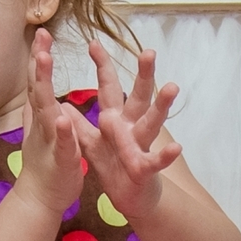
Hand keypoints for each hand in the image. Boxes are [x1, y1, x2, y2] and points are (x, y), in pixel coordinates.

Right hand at [16, 28, 84, 215]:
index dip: (38, 58)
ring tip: (44, 61)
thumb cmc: (43, 165)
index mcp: (43, 117)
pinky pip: (62, 142)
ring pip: (47, 109)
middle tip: (40, 38)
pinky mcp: (62, 158)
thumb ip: (34, 111)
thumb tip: (29, 91)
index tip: (41, 33)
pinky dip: (62, 130)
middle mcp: (43, 124)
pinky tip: (62, 116)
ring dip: (45, 85)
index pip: (38, 83)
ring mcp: (50, 140)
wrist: (40, 199)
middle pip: (39, 89)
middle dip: (39, 63)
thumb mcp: (38, 132)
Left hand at [74, 40, 181, 222]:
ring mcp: (141, 146)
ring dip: (162, 105)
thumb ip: (80, 125)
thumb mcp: (92, 144)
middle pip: (139, 97)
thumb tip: (63, 105)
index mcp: (116, 119)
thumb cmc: (114, 167)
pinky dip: (166, 155)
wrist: (130, 198)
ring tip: (172, 86)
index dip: (102, 66)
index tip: (93, 42)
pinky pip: (156, 161)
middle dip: (144, 75)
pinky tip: (177, 147)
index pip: (109, 88)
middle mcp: (132, 127)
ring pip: (152, 122)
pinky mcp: (146, 168)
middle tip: (149, 51)